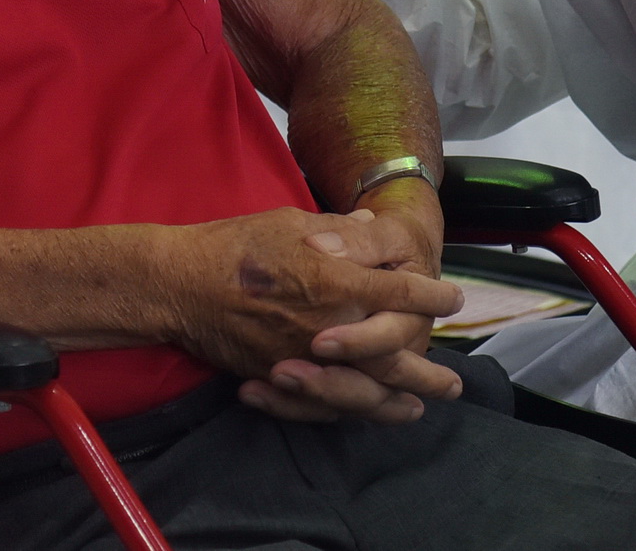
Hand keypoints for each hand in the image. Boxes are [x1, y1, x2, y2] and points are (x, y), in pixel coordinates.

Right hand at [153, 206, 461, 420]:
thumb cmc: (235, 244)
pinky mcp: (282, 379)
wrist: (180, 284)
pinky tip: (371, 413)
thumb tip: (371, 225)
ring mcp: (307, 360)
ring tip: (423, 407)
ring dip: (398, 400)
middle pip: (396, 356)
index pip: (403, 293)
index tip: (452, 300)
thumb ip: (340, 231)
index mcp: (339, 280)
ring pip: (366, 390)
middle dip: (429, 371)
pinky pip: (328, 405)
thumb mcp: (293, 223)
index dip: (433, 296)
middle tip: (455, 382)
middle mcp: (331, 327)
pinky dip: (354, 412)